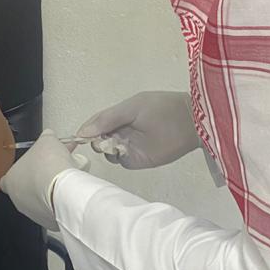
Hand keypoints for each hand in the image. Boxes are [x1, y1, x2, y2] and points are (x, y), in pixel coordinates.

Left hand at [0, 129, 88, 229]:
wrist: (64, 191)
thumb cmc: (49, 166)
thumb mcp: (47, 141)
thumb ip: (45, 138)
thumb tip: (49, 137)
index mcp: (10, 181)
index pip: (6, 178)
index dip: (20, 170)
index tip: (32, 164)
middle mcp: (17, 200)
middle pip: (26, 187)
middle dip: (40, 177)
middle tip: (54, 166)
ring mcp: (33, 213)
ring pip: (40, 200)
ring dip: (50, 190)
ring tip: (66, 178)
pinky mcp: (49, 222)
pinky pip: (53, 209)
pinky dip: (60, 201)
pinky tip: (69, 191)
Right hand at [77, 91, 200, 169]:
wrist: (192, 122)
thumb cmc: (162, 109)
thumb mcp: (132, 108)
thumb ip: (107, 119)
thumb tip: (83, 132)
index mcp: (118, 116)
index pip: (95, 124)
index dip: (85, 130)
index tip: (78, 137)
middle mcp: (120, 132)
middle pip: (97, 139)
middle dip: (95, 140)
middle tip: (101, 138)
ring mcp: (128, 146)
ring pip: (107, 152)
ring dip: (106, 148)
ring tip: (114, 143)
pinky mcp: (137, 160)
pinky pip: (119, 161)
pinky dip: (116, 158)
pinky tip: (120, 151)